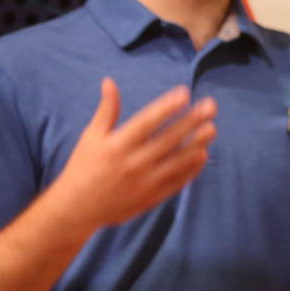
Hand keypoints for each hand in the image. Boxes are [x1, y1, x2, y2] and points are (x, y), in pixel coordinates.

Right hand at [46, 78, 216, 233]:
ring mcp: (144, 183)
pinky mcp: (151, 198)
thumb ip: (106, 110)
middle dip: (191, 122)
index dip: (166, 107)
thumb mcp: (91, 136)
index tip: (184, 93)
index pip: (147, 122)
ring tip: (212, 129)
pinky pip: (176, 182)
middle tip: (211, 107)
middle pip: (168, 140)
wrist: (78, 208)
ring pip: (177, 161)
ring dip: (197, 144)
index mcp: (117, 145)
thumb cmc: (83, 167)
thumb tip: (109, 82)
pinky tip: (202, 155)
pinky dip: (191, 169)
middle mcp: (133, 163)